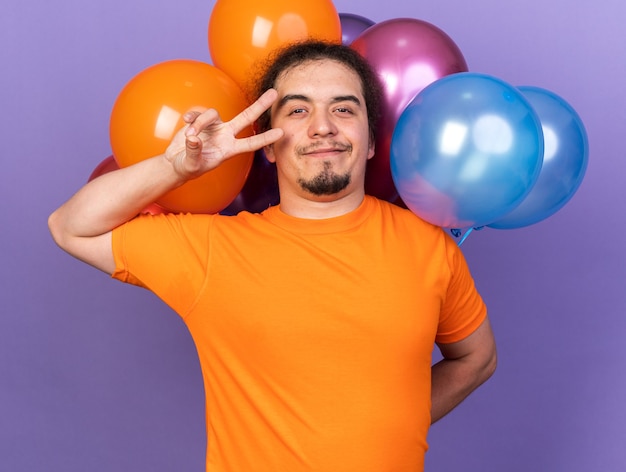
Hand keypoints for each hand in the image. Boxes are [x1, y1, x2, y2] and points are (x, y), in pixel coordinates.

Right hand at [164, 89, 283, 180]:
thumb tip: (194, 138)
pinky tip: (186, 123)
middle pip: (246, 117)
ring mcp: (214, 127)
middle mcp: (225, 135)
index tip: (281, 133)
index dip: (265, 138)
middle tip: (275, 93)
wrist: (176, 162)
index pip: (251, 144)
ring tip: (189, 137)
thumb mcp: (191, 164)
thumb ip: (194, 152)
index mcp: (228, 150)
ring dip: (199, 124)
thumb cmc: (188, 167)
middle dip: (260, 105)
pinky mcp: (201, 121)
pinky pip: (198, 113)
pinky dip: (191, 117)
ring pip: (212, 114)